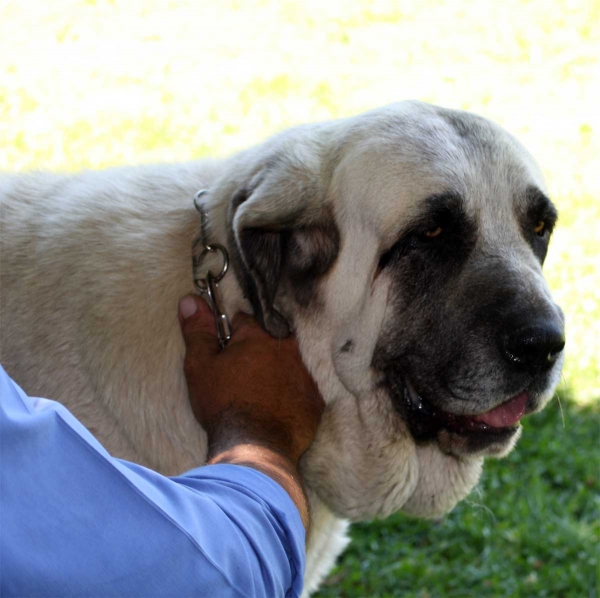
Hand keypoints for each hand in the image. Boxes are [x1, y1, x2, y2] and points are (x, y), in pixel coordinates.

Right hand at [179, 295, 323, 464]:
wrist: (255, 448)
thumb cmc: (224, 405)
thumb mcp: (201, 367)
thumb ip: (198, 332)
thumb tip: (190, 300)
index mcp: (259, 335)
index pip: (246, 320)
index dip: (234, 332)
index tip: (229, 346)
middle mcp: (288, 346)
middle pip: (275, 334)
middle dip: (264, 343)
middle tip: (250, 364)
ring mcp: (307, 371)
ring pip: (294, 356)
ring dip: (283, 362)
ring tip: (269, 380)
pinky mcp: (318, 396)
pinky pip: (308, 382)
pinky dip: (298, 386)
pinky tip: (286, 397)